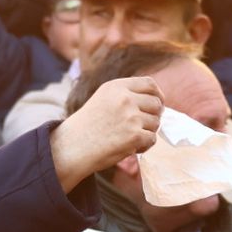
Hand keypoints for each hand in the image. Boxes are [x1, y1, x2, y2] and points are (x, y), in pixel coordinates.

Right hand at [50, 76, 162, 192]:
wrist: (73, 147)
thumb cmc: (88, 126)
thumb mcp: (104, 99)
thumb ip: (126, 95)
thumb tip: (157, 101)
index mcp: (117, 87)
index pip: (149, 84)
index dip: (158, 95)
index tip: (158, 104)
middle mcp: (125, 98)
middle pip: (157, 104)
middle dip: (154, 116)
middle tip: (142, 127)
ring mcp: (130, 117)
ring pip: (156, 123)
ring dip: (148, 132)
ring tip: (130, 138)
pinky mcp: (134, 136)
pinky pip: (152, 139)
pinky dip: (145, 146)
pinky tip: (131, 148)